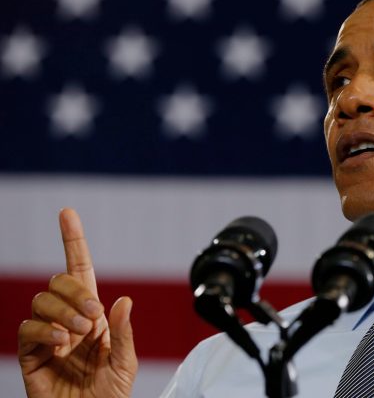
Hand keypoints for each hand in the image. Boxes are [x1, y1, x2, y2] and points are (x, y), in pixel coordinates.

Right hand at [17, 208, 137, 397]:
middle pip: (59, 281)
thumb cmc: (109, 396)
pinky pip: (28, 329)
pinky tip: (61, 344)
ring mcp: (48, 336)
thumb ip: (123, 333)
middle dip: (75, 292)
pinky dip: (45, 331)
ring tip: (77, 335)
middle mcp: (70, 320)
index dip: (74, 241)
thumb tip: (122, 299)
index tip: (67, 213)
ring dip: (62, 311)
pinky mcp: (30, 355)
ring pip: (41, 300)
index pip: (81, 270)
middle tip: (92, 317)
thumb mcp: (126, 364)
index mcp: (95, 316)